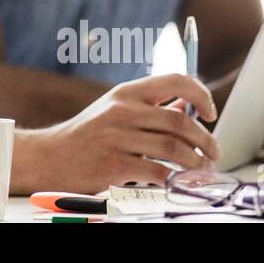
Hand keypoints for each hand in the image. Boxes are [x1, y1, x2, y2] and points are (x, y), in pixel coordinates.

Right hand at [13, 73, 220, 193]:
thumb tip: (190, 111)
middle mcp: (122, 111)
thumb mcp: (115, 111)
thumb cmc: (88, 136)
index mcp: (125, 92)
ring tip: (202, 169)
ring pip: (173, 147)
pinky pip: (158, 172)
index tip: (210, 113)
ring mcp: (117, 137)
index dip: (200, 95)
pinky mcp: (113, 165)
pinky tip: (178, 181)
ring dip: (196, 162)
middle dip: (205, 140)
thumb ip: (149, 109)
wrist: (50, 157)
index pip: (175, 81)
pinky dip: (175, 179)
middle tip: (213, 152)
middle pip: (179, 120)